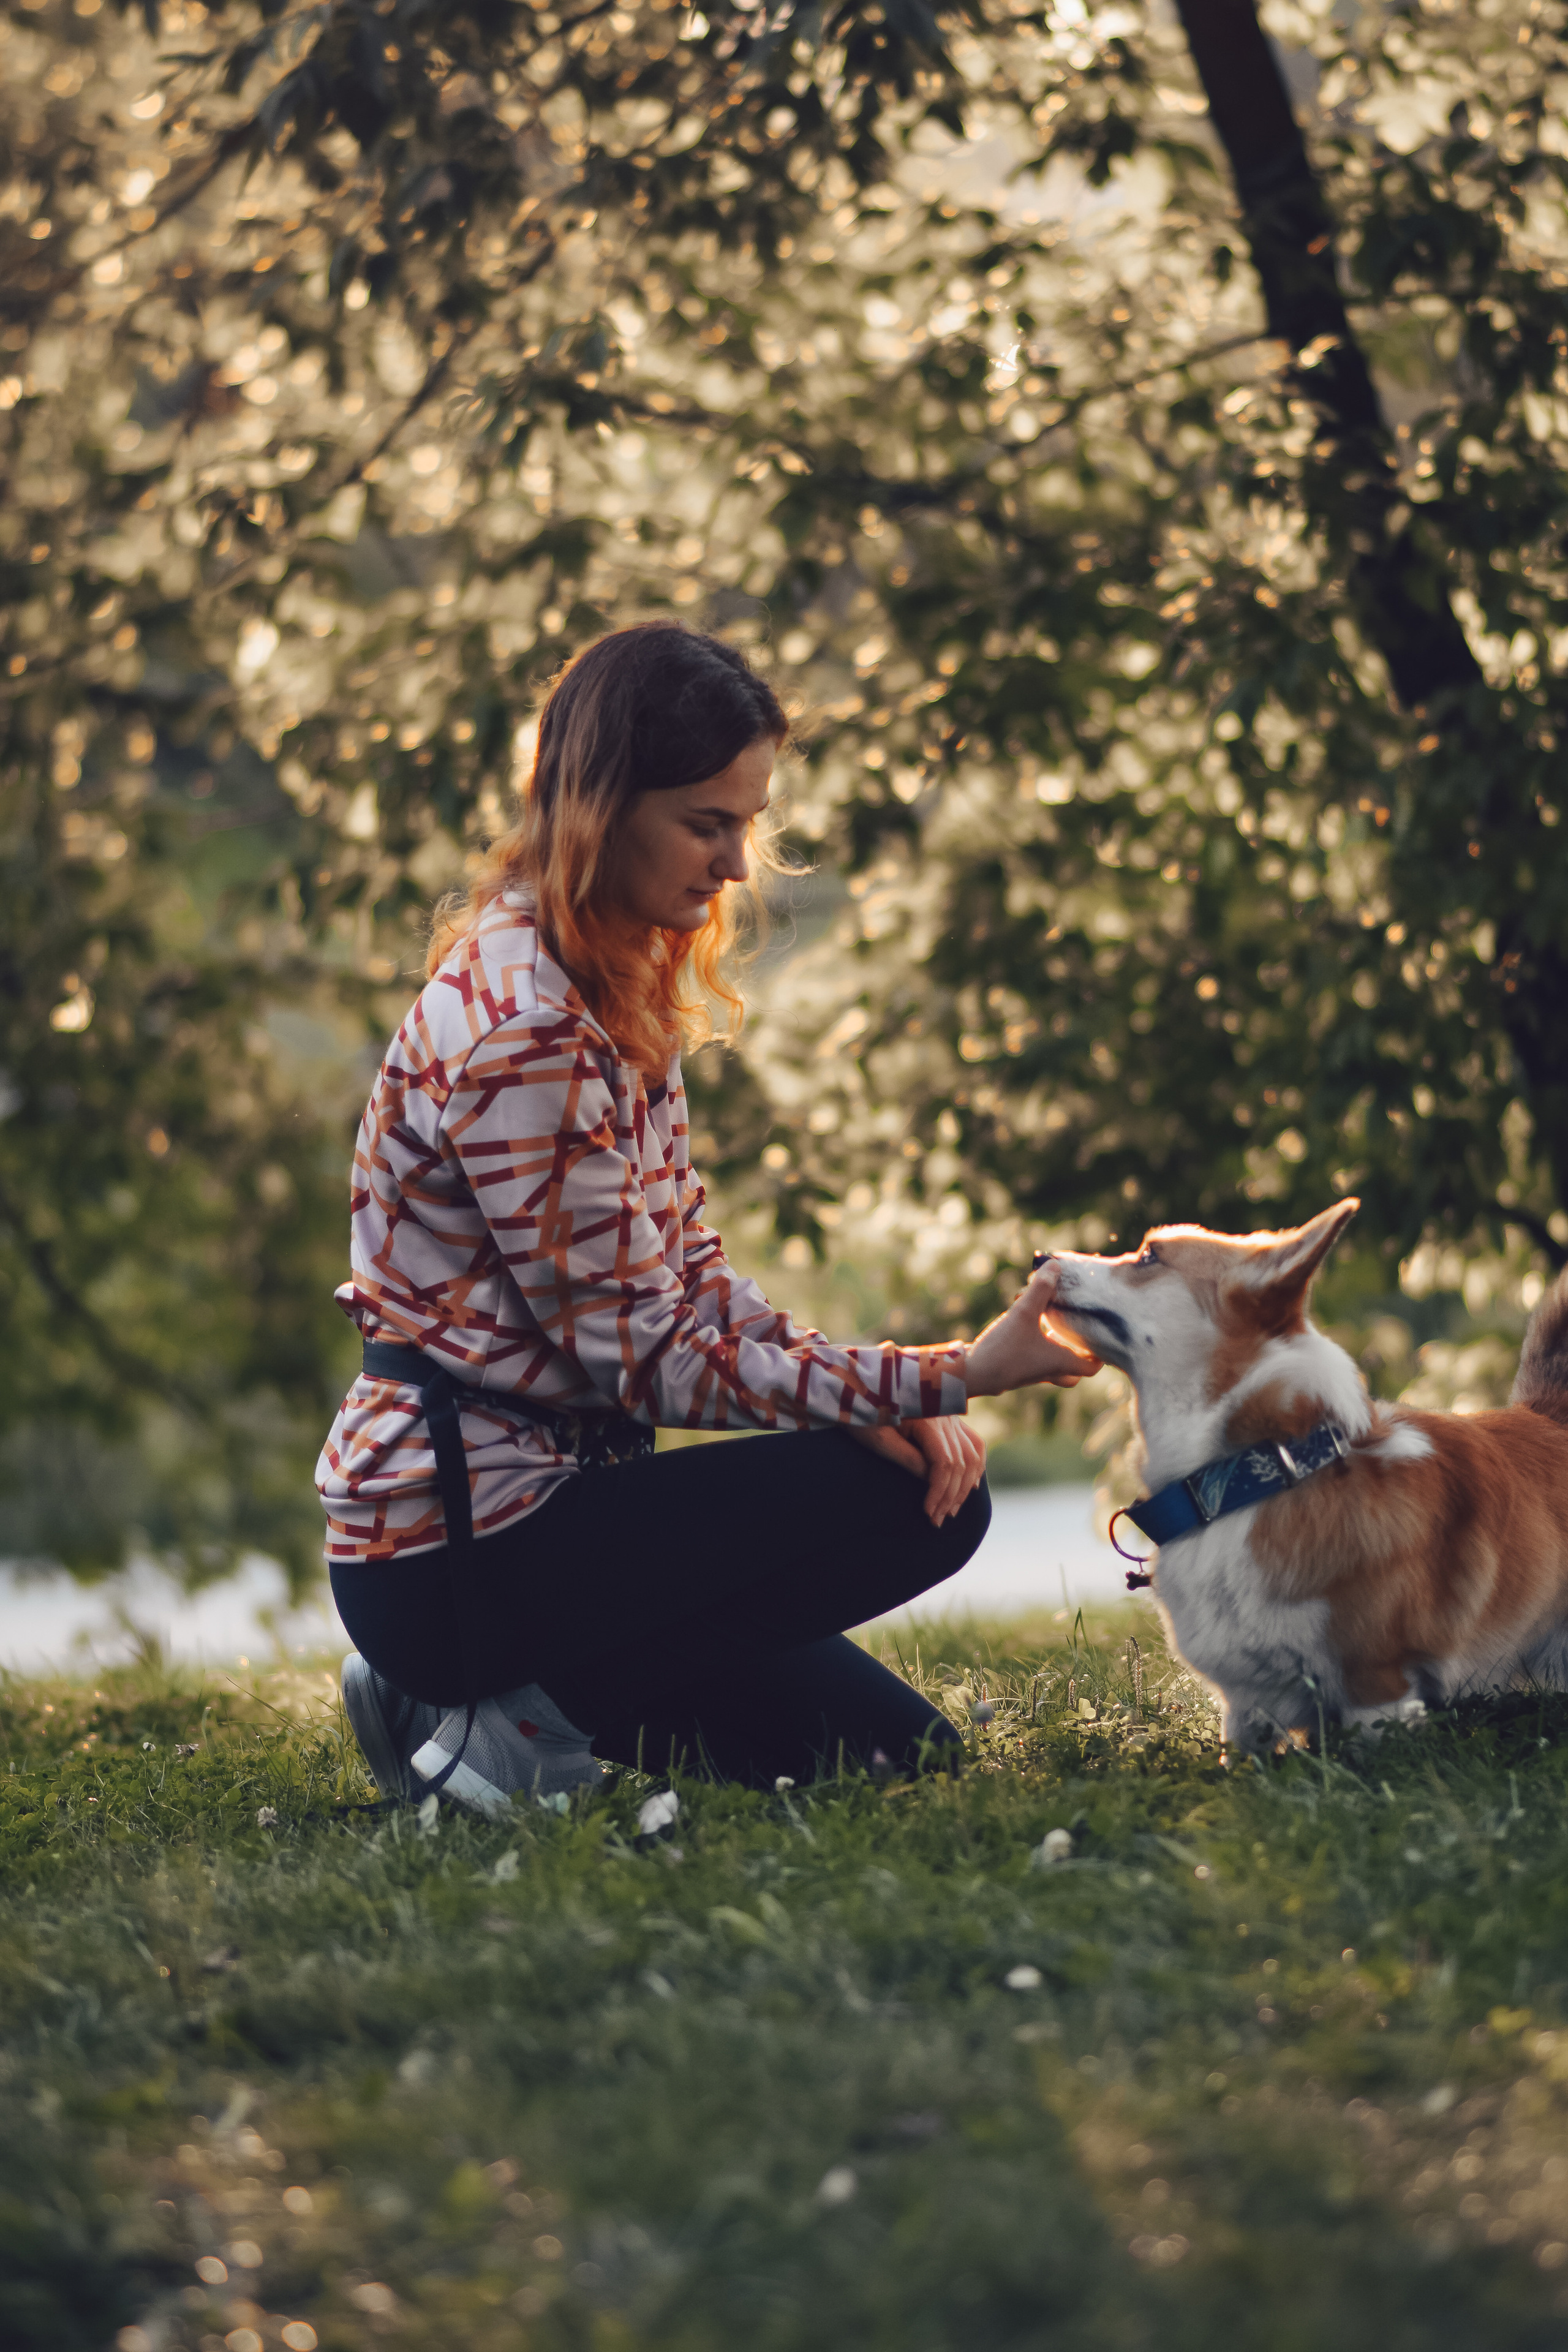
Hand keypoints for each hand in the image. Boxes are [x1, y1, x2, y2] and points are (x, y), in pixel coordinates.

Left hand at [851, 1415, 986, 1526]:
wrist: (860, 1388)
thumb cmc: (864, 1414)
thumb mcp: (880, 1440)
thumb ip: (908, 1460)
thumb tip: (931, 1482)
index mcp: (928, 1418)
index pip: (945, 1462)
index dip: (938, 1491)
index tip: (927, 1512)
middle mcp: (946, 1415)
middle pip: (961, 1462)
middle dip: (950, 1495)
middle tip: (936, 1520)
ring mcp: (950, 1415)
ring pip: (972, 1454)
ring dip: (964, 1485)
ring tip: (950, 1510)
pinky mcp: (949, 1418)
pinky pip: (973, 1442)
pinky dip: (976, 1464)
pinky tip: (970, 1485)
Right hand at [962, 1263, 1102, 1398]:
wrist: (970, 1375)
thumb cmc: (1003, 1350)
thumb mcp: (1023, 1314)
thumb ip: (1040, 1290)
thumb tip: (1056, 1266)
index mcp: (1060, 1362)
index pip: (1093, 1367)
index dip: (1101, 1354)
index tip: (1101, 1337)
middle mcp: (1049, 1372)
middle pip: (1075, 1371)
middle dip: (1080, 1354)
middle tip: (1079, 1334)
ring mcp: (1032, 1375)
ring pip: (1055, 1368)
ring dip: (1058, 1351)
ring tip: (1054, 1328)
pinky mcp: (1016, 1372)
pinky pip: (1036, 1364)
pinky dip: (1039, 1351)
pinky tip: (1029, 1331)